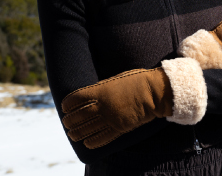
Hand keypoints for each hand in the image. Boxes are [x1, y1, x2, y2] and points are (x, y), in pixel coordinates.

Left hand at [61, 57, 205, 148]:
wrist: (156, 92)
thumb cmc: (139, 80)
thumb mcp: (117, 78)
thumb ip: (102, 87)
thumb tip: (91, 93)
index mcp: (100, 91)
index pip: (74, 99)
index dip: (67, 104)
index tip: (65, 107)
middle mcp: (102, 106)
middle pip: (77, 116)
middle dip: (69, 120)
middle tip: (67, 122)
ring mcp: (110, 118)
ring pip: (85, 129)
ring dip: (76, 133)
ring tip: (73, 134)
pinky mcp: (119, 128)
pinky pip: (100, 138)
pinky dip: (91, 142)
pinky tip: (87, 142)